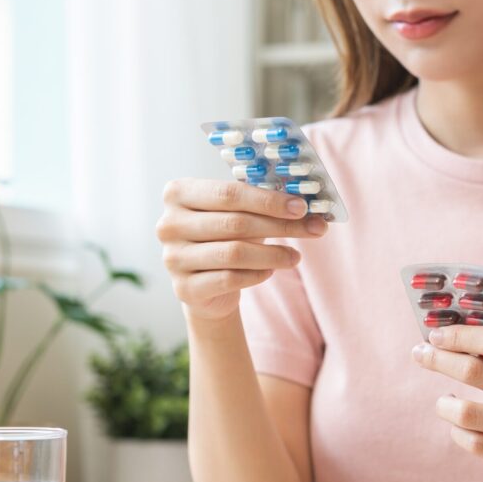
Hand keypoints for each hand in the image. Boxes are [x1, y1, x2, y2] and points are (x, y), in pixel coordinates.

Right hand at [156, 178, 327, 320]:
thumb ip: (261, 203)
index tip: (302, 207)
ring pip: (234, 253)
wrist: (205, 285)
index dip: (269, 201)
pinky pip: (230, 279)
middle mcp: (168, 224)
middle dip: (281, 226)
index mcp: (178, 193)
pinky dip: (257, 274)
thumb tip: (305, 205)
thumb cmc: (224, 237)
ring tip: (296, 256)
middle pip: (235, 223)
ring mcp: (172, 258)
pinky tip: (271, 271)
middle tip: (313, 229)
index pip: (229, 194)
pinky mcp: (184, 288)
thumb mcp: (237, 213)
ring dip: (273, 254)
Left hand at [411, 325, 482, 481]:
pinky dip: (457, 430)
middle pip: (475, 371)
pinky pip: (474, 443)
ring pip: (467, 413)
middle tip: (421, 355)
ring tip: (443, 401)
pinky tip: (458, 423)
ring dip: (444, 404)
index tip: (435, 335)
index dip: (459, 335)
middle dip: (439, 360)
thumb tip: (451, 333)